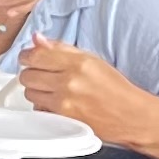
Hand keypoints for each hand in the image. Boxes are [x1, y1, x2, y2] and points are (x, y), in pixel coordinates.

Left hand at [13, 42, 147, 147]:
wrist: (130, 116)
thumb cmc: (114, 88)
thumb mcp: (92, 60)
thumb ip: (61, 49)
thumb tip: (37, 39)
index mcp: (77, 63)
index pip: (36, 55)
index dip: (27, 55)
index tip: (28, 57)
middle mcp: (68, 82)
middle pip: (27, 75)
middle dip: (32, 73)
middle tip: (42, 74)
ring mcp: (64, 102)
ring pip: (29, 93)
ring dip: (36, 90)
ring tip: (52, 89)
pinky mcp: (62, 119)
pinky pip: (38, 109)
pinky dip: (42, 105)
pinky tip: (56, 103)